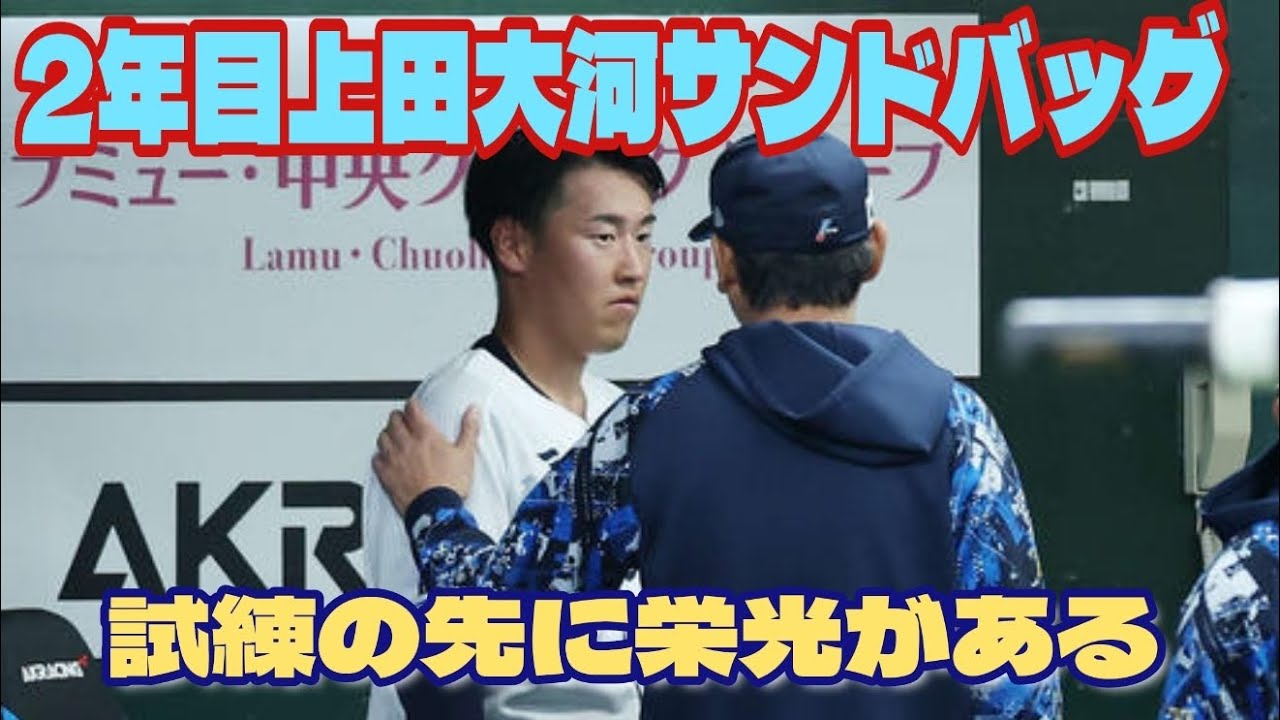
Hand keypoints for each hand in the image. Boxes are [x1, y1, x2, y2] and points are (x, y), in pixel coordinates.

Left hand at [373, 397, 480, 514]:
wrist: (436, 509)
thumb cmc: (450, 484)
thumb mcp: (466, 454)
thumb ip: (469, 429)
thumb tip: (473, 412)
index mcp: (426, 435)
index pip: (412, 410)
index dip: (412, 405)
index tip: (414, 406)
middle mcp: (407, 444)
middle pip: (394, 420)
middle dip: (398, 417)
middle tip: (402, 419)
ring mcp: (394, 459)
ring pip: (382, 438)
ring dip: (387, 434)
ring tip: (392, 435)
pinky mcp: (386, 475)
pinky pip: (376, 459)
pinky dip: (379, 456)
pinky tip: (384, 458)